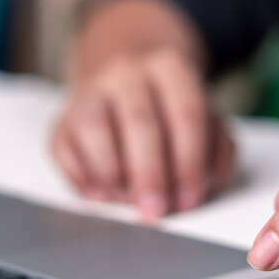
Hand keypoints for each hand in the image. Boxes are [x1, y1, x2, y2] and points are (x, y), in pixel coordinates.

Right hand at [50, 48, 234, 220]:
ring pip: (94, 129)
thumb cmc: (170, 111)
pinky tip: (102, 194)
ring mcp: (90, 92)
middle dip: (149, 174)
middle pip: (140, 121)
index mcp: (170, 67)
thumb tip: (208, 181)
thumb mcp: (206, 118)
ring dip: (113, 174)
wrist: (126, 82)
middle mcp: (127, 72)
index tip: (189, 198)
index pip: (186, 112)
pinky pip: (65, 148)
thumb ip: (216, 148)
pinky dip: (82, 177)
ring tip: (128, 200)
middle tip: (156, 211)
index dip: (189, 161)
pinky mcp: (62, 119)